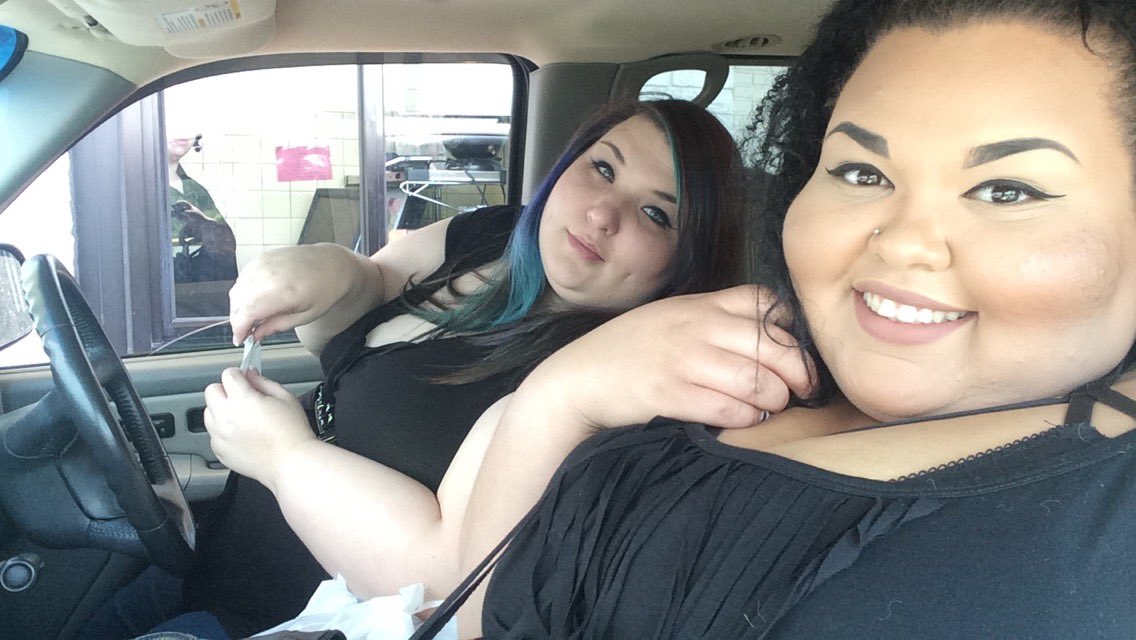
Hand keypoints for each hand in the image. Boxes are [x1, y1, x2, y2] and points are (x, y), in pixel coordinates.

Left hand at [202, 368, 315, 489]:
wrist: (291, 463)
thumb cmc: (292, 433)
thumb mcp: (285, 397)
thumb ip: (263, 382)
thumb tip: (250, 375)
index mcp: (241, 399)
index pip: (228, 374)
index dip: (239, 375)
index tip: (246, 380)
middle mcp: (225, 416)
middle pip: (212, 390)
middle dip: (226, 390)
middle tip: (243, 397)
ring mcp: (219, 435)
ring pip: (208, 412)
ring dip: (221, 409)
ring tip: (242, 417)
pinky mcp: (219, 450)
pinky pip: (213, 433)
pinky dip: (223, 431)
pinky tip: (242, 434)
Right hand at [228, 243, 362, 343]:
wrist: (332, 263)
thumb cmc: (324, 289)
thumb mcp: (306, 316)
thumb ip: (278, 325)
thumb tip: (257, 335)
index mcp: (283, 292)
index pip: (247, 312)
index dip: (239, 328)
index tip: (241, 339)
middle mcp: (270, 275)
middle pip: (238, 301)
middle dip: (237, 320)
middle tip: (247, 331)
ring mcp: (265, 263)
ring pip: (237, 289)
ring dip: (238, 306)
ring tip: (252, 317)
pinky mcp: (263, 257)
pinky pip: (242, 277)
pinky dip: (243, 291)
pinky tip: (254, 300)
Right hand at [519, 285, 814, 429]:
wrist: (578, 377)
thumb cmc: (629, 351)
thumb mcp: (672, 319)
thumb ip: (714, 321)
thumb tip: (769, 341)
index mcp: (700, 304)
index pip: (765, 302)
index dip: (790, 330)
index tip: (792, 354)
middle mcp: (696, 327)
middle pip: (773, 345)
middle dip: (798, 373)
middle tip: (801, 391)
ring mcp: (683, 360)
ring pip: (758, 380)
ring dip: (775, 400)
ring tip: (771, 408)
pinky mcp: (670, 394)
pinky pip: (729, 409)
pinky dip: (746, 418)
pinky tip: (743, 420)